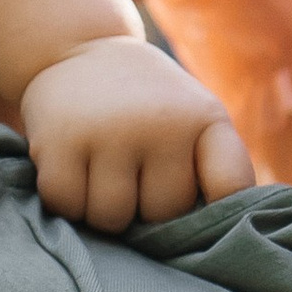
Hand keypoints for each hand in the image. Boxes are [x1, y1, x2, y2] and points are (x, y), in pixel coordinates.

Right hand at [19, 36, 252, 230]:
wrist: (77, 48)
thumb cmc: (145, 105)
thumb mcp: (192, 117)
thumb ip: (211, 170)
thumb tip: (209, 242)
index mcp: (204, 118)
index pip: (230, 189)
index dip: (215, 212)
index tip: (197, 209)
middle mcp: (161, 123)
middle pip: (161, 214)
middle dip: (145, 208)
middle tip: (132, 174)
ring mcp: (109, 131)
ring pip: (111, 218)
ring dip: (102, 209)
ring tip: (101, 173)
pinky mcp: (60, 141)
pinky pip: (67, 205)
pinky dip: (66, 200)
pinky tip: (72, 169)